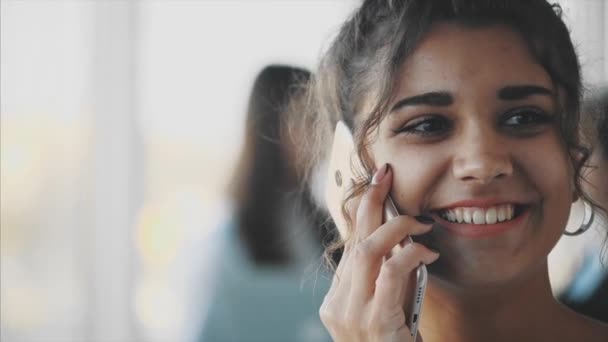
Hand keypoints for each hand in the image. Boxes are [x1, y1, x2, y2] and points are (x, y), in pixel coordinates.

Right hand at [320, 164, 438, 341]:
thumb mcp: (388, 310)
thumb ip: (388, 280)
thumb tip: (404, 242)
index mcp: (339, 298)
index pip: (350, 244)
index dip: (363, 211)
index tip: (377, 183)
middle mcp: (338, 303)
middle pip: (354, 239)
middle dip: (370, 201)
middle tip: (386, 174)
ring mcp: (351, 314)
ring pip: (366, 250)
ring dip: (395, 227)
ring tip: (420, 221)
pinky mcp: (374, 322)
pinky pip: (390, 274)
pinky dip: (409, 254)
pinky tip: (426, 249)